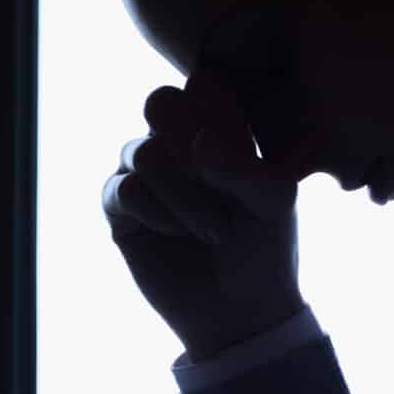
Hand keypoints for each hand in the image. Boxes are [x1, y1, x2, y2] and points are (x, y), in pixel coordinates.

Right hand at [101, 76, 314, 361]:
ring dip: (184, 196)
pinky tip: (178, 235)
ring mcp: (144, 169)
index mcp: (219, 125)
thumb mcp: (274, 203)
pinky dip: (158, 214)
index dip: (220, 115)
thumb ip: (244, 165)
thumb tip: (198, 143)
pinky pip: (122, 188)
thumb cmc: (265, 247)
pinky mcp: (119, 206)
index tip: (246, 158)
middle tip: (222, 186)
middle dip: (191, 145)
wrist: (240, 310)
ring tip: (215, 231)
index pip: (205, 82)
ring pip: (143, 152)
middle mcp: (176, 140)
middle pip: (160, 100)